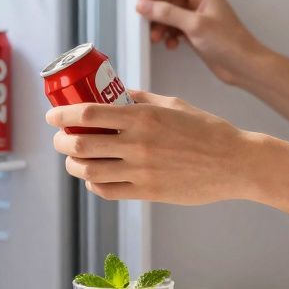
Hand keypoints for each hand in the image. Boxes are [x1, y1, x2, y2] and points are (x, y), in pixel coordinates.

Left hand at [47, 90, 256, 204]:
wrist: (235, 162)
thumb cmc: (208, 130)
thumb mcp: (174, 104)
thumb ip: (141, 100)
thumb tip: (114, 95)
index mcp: (144, 117)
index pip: (88, 114)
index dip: (62, 115)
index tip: (53, 116)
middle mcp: (138, 144)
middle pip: (81, 145)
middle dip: (62, 142)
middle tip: (62, 139)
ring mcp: (142, 171)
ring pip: (88, 171)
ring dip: (73, 164)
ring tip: (74, 159)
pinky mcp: (148, 192)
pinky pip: (107, 190)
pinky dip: (93, 183)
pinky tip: (95, 176)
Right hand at [136, 0, 267, 86]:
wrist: (244, 66)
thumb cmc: (229, 43)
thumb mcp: (195, 24)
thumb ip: (167, 13)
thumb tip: (145, 5)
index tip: (141, 4)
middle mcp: (200, 3)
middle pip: (169, 1)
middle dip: (156, 13)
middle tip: (146, 25)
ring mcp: (198, 19)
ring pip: (170, 17)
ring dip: (161, 27)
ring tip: (157, 38)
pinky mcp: (197, 35)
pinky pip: (176, 30)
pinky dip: (170, 36)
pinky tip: (171, 45)